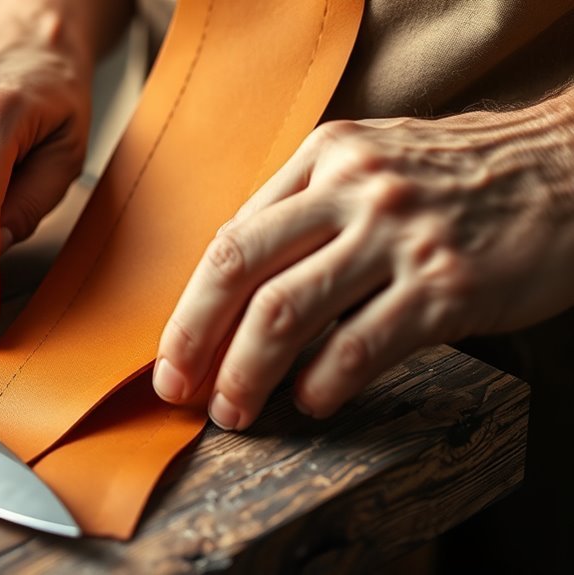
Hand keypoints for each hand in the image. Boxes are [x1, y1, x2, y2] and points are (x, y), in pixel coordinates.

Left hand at [154, 95, 573, 429]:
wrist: (572, 170)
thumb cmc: (464, 178)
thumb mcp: (375, 163)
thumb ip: (308, 208)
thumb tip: (239, 282)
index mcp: (326, 157)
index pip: (233, 239)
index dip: (191, 306)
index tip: (174, 355)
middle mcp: (354, 189)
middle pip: (239, 269)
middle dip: (195, 338)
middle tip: (179, 389)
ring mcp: (399, 236)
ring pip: (286, 312)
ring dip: (246, 372)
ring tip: (235, 410)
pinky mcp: (446, 286)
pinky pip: (359, 346)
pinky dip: (323, 383)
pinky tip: (312, 401)